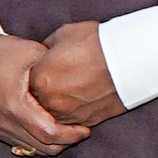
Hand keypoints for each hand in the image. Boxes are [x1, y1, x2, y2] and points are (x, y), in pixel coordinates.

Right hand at [0, 32, 83, 157]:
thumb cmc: (0, 53)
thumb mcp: (32, 52)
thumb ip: (55, 68)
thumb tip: (77, 81)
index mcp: (15, 105)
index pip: (49, 133)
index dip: (71, 134)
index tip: (86, 127)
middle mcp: (5, 122)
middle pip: (44, 147)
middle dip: (67, 142)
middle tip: (82, 129)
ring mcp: (0, 128)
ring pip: (35, 149)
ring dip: (54, 143)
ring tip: (69, 128)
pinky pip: (24, 145)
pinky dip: (40, 141)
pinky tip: (51, 128)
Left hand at [24, 19, 125, 133]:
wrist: (129, 58)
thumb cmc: (95, 42)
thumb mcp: (62, 36)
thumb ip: (45, 51)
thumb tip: (41, 58)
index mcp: (40, 79)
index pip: (28, 82)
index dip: (38, 74)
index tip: (47, 68)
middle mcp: (50, 101)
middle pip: (39, 101)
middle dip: (47, 91)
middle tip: (60, 80)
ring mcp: (69, 114)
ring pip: (55, 115)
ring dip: (60, 105)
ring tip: (72, 90)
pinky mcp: (87, 121)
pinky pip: (73, 122)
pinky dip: (75, 113)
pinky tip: (82, 99)